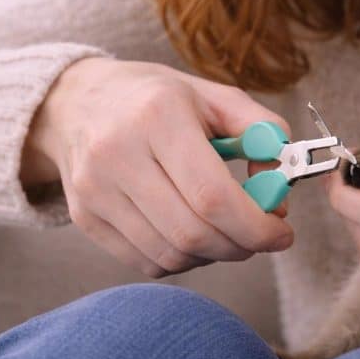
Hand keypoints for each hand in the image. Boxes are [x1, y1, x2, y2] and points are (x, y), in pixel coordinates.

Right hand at [24, 57, 294, 278]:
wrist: (77, 103)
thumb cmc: (157, 99)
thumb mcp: (215, 96)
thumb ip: (263, 131)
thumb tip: (282, 185)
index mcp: (157, 115)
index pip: (212, 196)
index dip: (256, 226)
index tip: (282, 234)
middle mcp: (118, 153)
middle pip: (192, 232)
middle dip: (240, 245)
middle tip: (260, 237)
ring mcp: (94, 190)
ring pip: (170, 254)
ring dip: (214, 255)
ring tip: (227, 232)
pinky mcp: (84, 218)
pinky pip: (146, 262)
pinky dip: (182, 260)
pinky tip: (192, 235)